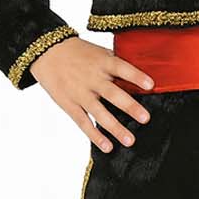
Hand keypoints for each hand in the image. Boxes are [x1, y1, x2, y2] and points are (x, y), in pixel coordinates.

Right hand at [29, 37, 153, 150]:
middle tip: (145, 118)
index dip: (136, 76)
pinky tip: (107, 147)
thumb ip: (117, 64)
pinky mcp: (69, 104)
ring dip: (115, 128)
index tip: (151, 85)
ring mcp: (80, 93)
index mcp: (102, 62)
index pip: (122, 68)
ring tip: (130, 140)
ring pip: (99, 113)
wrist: (47, 51)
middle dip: (130, 106)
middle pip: (112, 94)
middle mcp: (92, 78)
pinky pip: (83, 122)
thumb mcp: (99, 52)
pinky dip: (95, 136)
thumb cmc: (79, 52)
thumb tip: (142, 76)